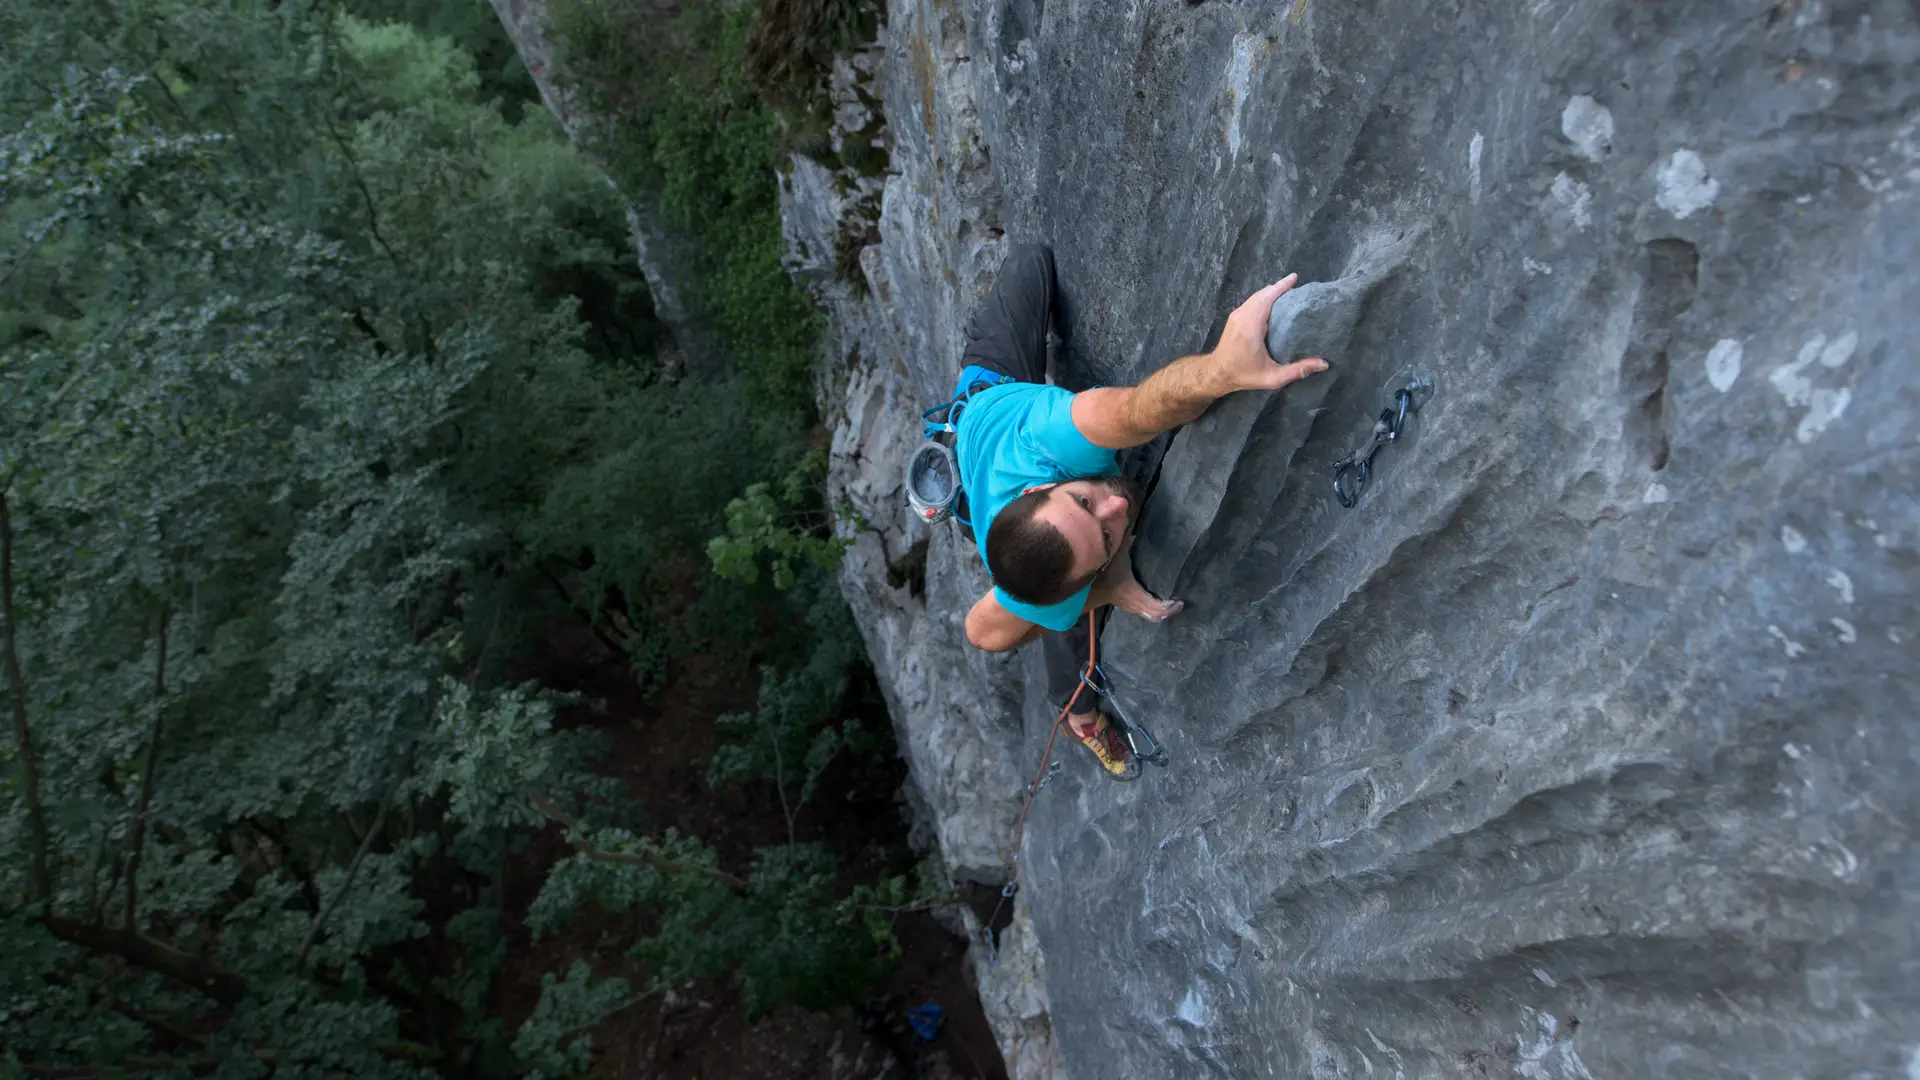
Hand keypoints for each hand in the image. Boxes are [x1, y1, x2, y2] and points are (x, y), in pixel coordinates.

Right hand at [1096, 536, 1184, 622]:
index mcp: (1135, 593)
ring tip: (1172, 605)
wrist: (1089, 589)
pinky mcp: (1128, 607)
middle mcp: (1135, 604)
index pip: (1156, 606)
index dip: (1169, 607)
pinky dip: (1155, 612)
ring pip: (1151, 616)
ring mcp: (1131, 608)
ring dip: (1162, 613)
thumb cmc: (1104, 573)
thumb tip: (1131, 525)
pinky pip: (1145, 614)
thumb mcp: (1117, 555)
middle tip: (1179, 604)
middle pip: (1156, 615)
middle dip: (1169, 611)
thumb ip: (1125, 541)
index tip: (1179, 601)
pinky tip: (1160, 605)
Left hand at [1213, 273, 1329, 392]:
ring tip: (1288, 291)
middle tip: (1296, 286)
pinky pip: (1251, 301)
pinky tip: (1274, 300)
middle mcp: (1242, 317)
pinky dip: (1264, 297)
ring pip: (1256, 296)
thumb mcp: (1273, 377)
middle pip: (1263, 294)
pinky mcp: (1234, 317)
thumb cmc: (1244, 375)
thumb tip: (1323, 364)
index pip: (1267, 299)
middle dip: (1279, 287)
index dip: (1281, 287)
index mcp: (1251, 328)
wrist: (1217, 373)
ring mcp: (1236, 315)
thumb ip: (1297, 370)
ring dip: (1271, 291)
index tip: (1294, 278)